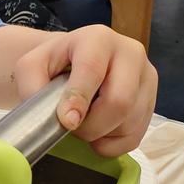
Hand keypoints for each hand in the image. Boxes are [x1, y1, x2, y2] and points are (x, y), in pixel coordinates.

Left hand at [12, 25, 157, 155]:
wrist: (74, 63)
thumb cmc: (54, 64)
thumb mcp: (31, 66)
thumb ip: (32, 85)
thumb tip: (57, 117)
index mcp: (98, 39)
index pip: (93, 70)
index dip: (79, 99)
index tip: (67, 121)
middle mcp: (131, 54)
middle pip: (120, 101)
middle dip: (91, 125)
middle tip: (71, 127)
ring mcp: (147, 79)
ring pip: (129, 123)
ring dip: (100, 135)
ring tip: (82, 125)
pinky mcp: (152, 103)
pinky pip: (135, 137)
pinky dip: (111, 144)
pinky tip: (97, 132)